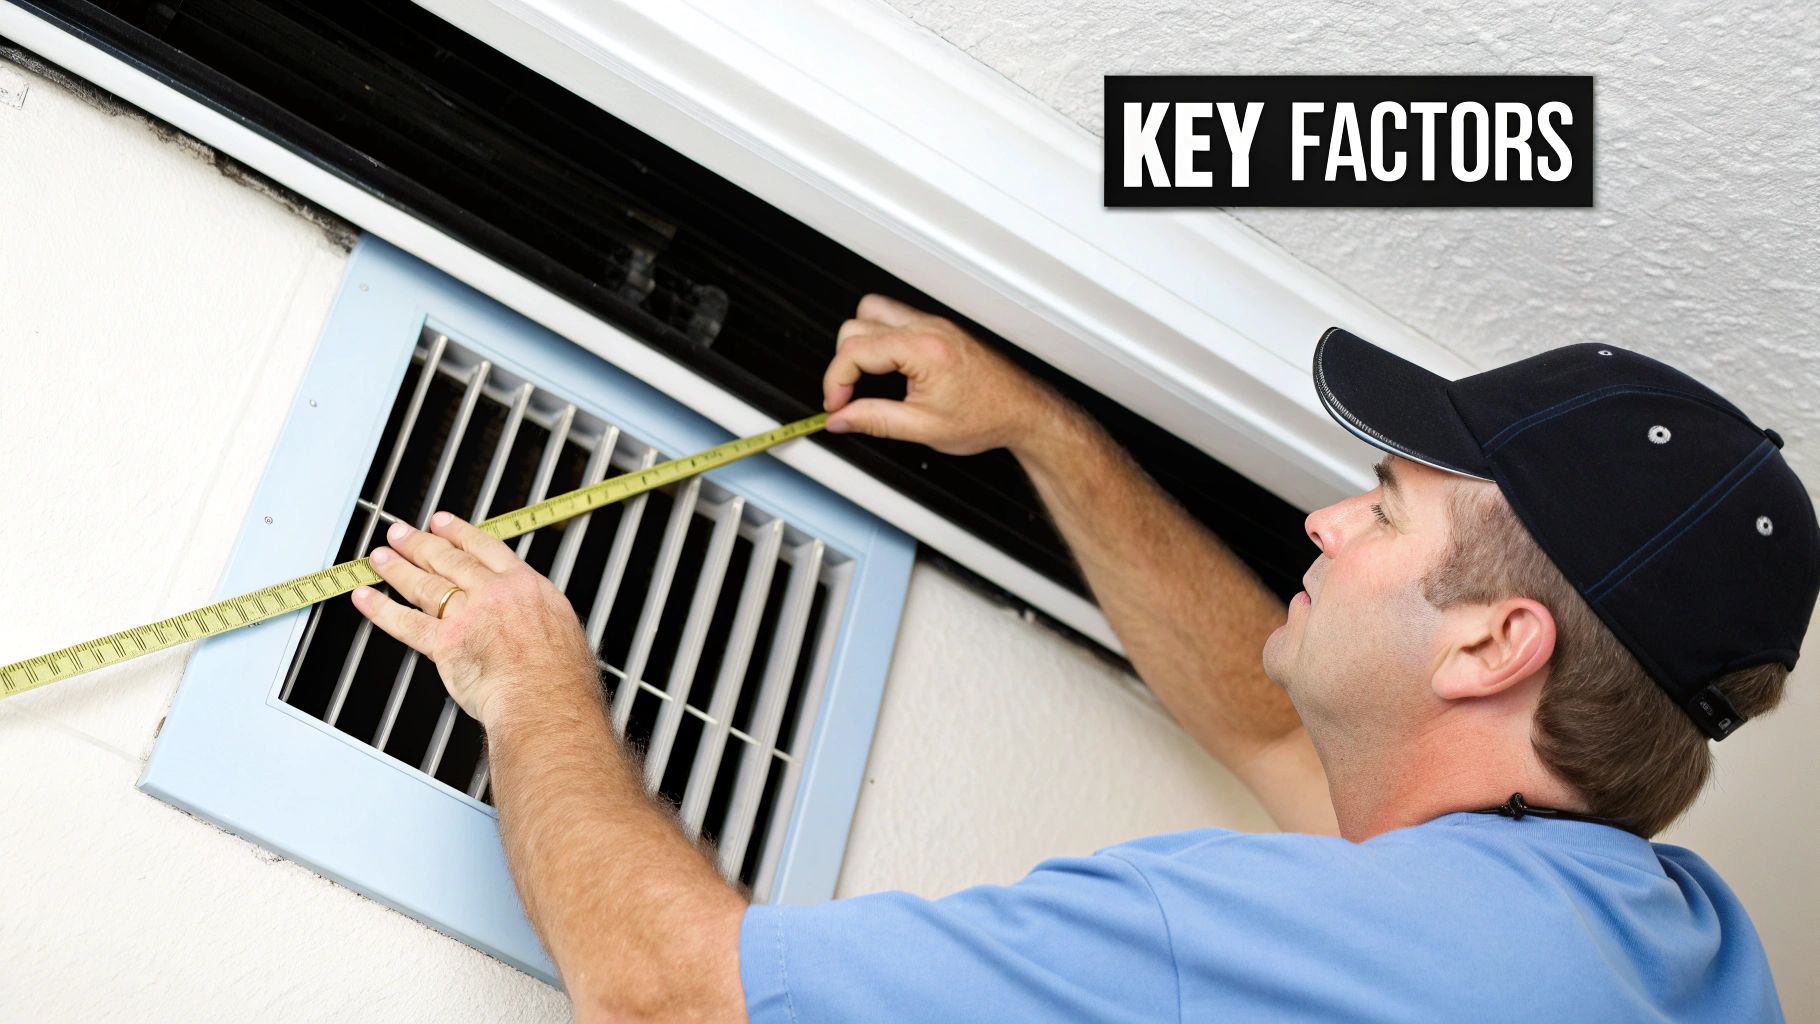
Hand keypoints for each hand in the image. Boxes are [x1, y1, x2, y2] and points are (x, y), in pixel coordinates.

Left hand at [350, 511, 598, 730]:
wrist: (546, 698)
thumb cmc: (561, 677)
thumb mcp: (563, 628)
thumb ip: (538, 617)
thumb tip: (533, 622)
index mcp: (526, 586)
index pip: (486, 548)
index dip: (459, 533)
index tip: (442, 523)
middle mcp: (494, 594)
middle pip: (449, 560)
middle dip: (420, 543)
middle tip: (401, 533)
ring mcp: (467, 616)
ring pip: (426, 585)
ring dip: (397, 568)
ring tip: (380, 557)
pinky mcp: (445, 643)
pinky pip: (406, 623)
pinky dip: (382, 609)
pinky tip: (366, 598)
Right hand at [823, 293, 1061, 454]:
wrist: (1021, 412)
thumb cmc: (986, 417)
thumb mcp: (923, 428)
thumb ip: (874, 420)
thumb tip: (840, 419)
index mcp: (923, 350)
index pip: (856, 350)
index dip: (835, 380)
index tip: (835, 405)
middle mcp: (927, 328)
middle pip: (857, 325)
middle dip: (843, 362)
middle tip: (847, 397)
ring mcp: (933, 324)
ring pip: (873, 311)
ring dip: (859, 341)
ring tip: (863, 377)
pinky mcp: (937, 328)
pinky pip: (894, 317)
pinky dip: (880, 338)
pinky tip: (886, 367)